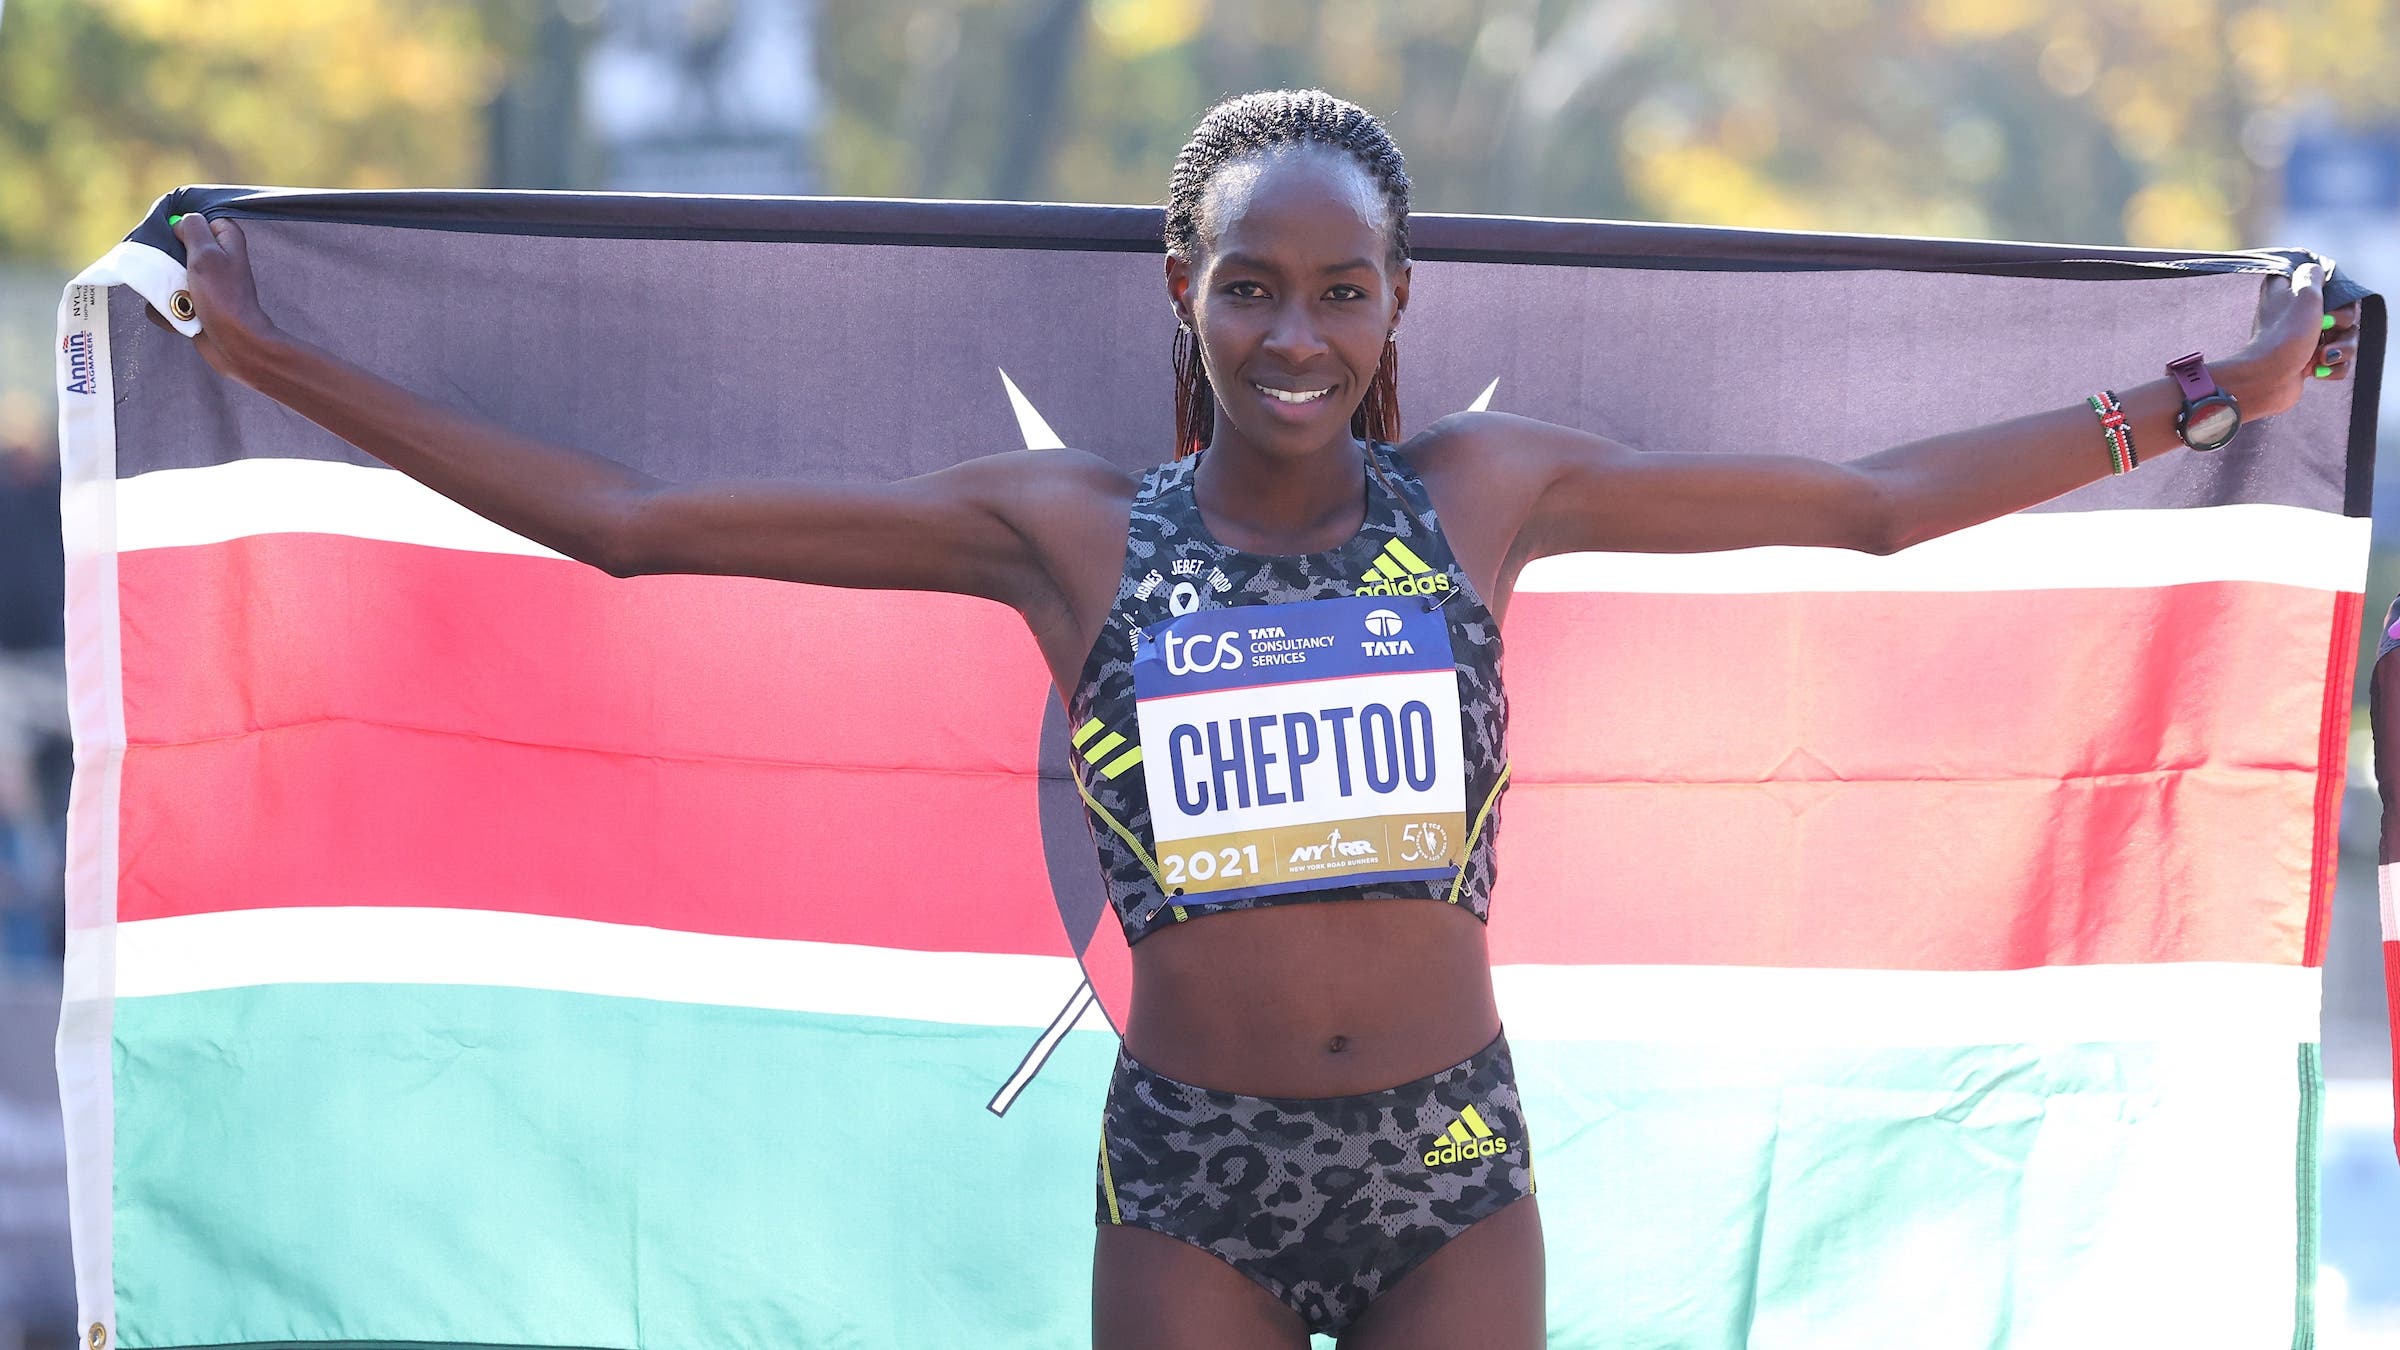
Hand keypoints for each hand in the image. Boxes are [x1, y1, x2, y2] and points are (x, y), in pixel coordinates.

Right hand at [149, 213, 276, 384]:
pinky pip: (168, 300)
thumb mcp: (207, 254)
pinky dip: (169, 310)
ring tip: (178, 299)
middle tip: (172, 271)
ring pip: (166, 274)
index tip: (174, 238)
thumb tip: (181, 221)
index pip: (197, 220)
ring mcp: (204, 283)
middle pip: (176, 247)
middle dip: (166, 260)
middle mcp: (218, 259)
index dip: (183, 227)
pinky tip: (180, 317)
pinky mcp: (194, 304)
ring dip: (165, 288)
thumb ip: (193, 229)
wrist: (234, 344)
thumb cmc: (223, 297)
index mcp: (227, 240)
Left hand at [2229, 261, 2362, 418]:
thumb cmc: (2287, 334)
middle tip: (2326, 329)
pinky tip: (2316, 371)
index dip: (2334, 293)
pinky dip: (2332, 368)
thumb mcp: (2304, 292)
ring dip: (2340, 349)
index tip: (2327, 300)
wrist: (2268, 379)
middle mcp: (2294, 314)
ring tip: (2321, 357)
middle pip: (2343, 312)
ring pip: (2344, 338)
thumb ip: (2312, 275)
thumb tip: (2312, 268)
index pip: (2323, 282)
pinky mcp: (2308, 362)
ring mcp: (2303, 339)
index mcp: (2287, 292)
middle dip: (2342, 325)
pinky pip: (2336, 362)